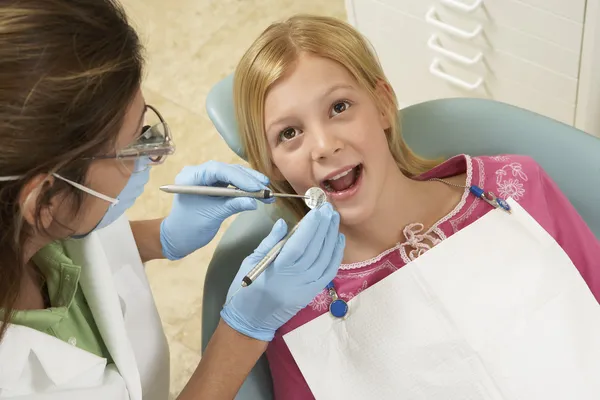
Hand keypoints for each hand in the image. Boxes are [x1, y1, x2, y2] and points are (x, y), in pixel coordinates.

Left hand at [160, 161, 274, 260]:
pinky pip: (232, 182)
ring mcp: (207, 178)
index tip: (256, 187)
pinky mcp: (215, 185)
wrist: (178, 237)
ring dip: (250, 183)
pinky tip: (259, 193)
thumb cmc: (189, 227)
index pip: (217, 170)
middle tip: (265, 188)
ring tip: (266, 192)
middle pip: (227, 170)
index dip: (239, 177)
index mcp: (191, 177)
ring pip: (232, 175)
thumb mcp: (212, 216)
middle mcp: (198, 173)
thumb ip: (233, 205)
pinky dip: (245, 188)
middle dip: (248, 179)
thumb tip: (255, 202)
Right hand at [220, 202, 344, 340]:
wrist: (251, 322)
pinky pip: (328, 271)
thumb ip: (270, 242)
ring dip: (331, 237)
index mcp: (278, 269)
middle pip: (315, 249)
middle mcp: (296, 279)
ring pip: (325, 258)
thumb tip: (283, 223)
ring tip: (334, 219)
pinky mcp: (312, 293)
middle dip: (324, 226)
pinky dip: (335, 254)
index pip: (299, 244)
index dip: (311, 226)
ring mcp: (306, 287)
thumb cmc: (245, 290)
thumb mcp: (251, 262)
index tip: (318, 209)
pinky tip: (338, 239)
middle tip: (329, 208)